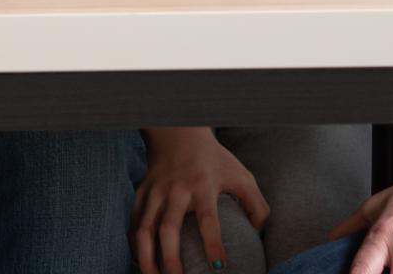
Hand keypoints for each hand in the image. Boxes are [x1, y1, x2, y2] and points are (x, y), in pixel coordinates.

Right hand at [132, 127, 270, 273]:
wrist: (178, 131)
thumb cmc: (213, 158)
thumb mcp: (241, 175)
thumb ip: (256, 204)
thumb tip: (258, 234)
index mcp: (202, 185)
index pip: (208, 219)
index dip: (213, 244)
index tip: (219, 267)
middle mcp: (175, 190)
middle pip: (169, 228)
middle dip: (171, 259)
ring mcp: (155, 192)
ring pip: (144, 229)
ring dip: (147, 258)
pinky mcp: (141, 193)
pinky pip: (134, 223)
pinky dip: (134, 245)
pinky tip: (140, 262)